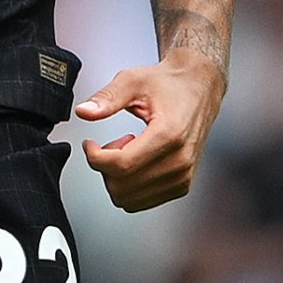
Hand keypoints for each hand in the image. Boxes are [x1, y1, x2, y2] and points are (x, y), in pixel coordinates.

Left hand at [75, 51, 224, 211]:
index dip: (94, 157)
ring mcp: (183, 177)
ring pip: (129, 199)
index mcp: (169, 135)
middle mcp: (180, 161)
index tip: (89, 144)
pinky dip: (130, 184)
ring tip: (127, 149)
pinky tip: (137, 159)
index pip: (121, 165)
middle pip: (122, 186)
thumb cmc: (169, 85)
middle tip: (111, 143)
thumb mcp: (133, 80)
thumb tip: (84, 111)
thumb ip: (107, 98)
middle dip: (105, 167)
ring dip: (117, 178)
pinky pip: (142, 201)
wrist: (198, 89)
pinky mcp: (182, 186)